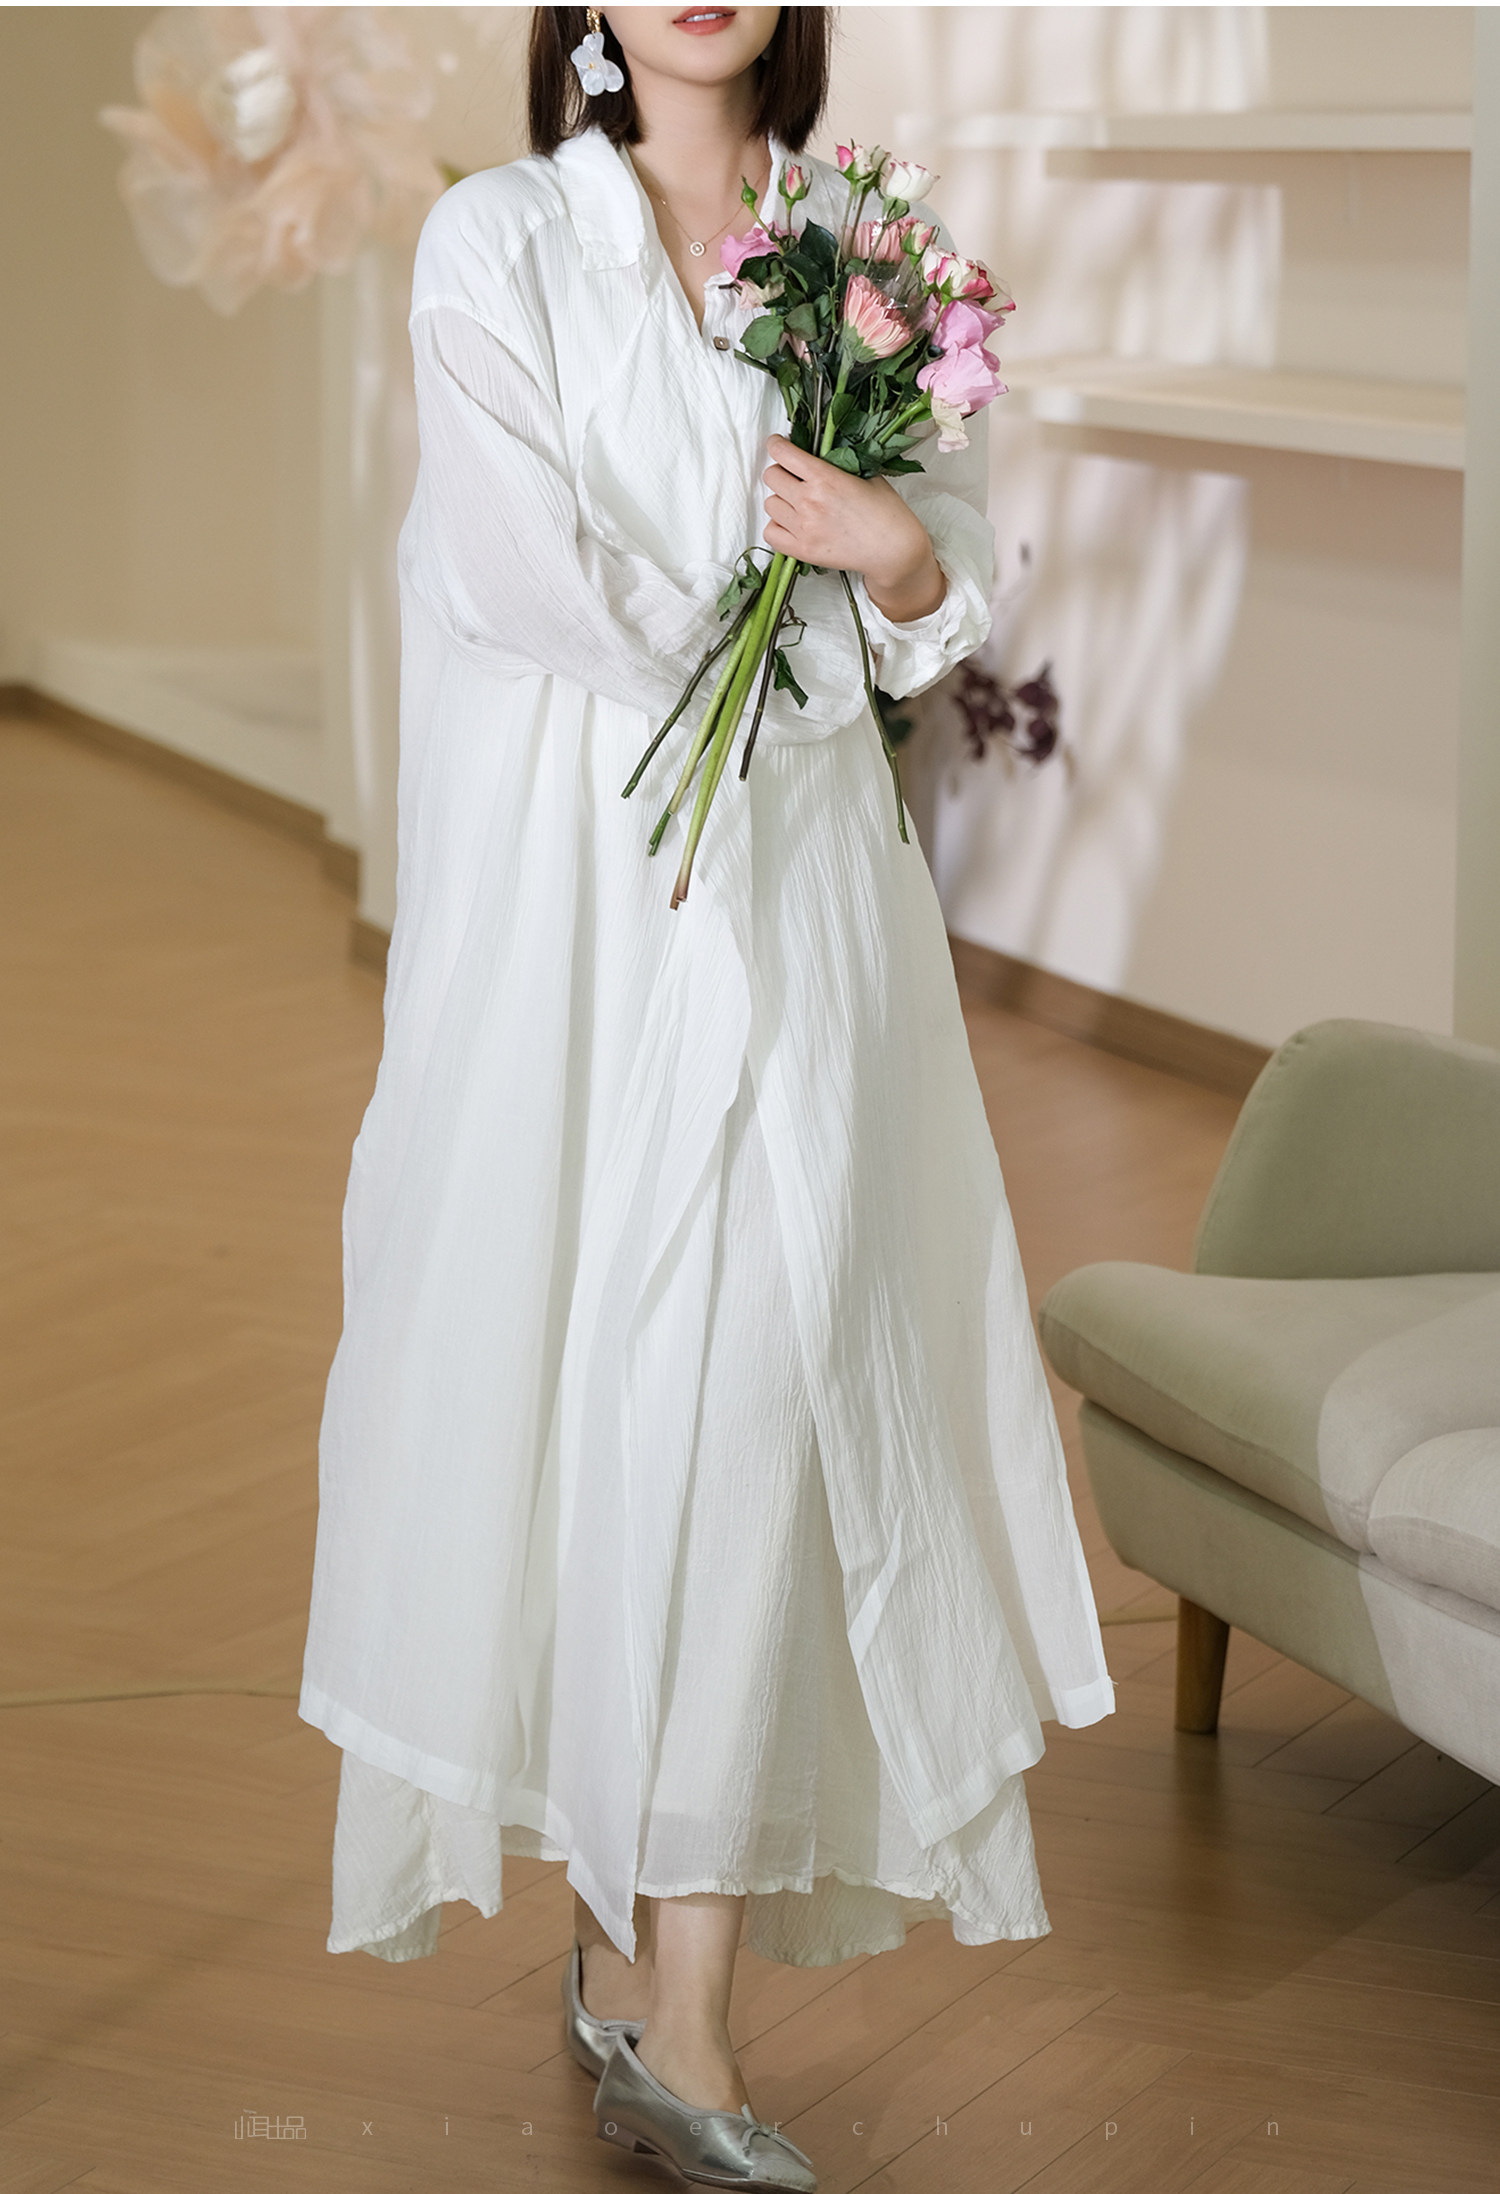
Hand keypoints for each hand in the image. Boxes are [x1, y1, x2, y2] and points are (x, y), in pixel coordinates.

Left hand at [761, 435, 946, 622]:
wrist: (893, 551)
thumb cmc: (886, 514)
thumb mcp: (866, 475)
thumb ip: (838, 463)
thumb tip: (818, 452)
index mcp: (826, 478)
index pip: (783, 453)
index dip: (777, 445)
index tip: (778, 445)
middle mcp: (810, 501)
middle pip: (771, 477)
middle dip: (780, 472)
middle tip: (792, 476)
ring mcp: (803, 528)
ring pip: (769, 504)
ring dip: (780, 500)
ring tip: (796, 503)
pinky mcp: (802, 550)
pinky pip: (770, 533)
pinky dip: (777, 526)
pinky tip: (791, 523)